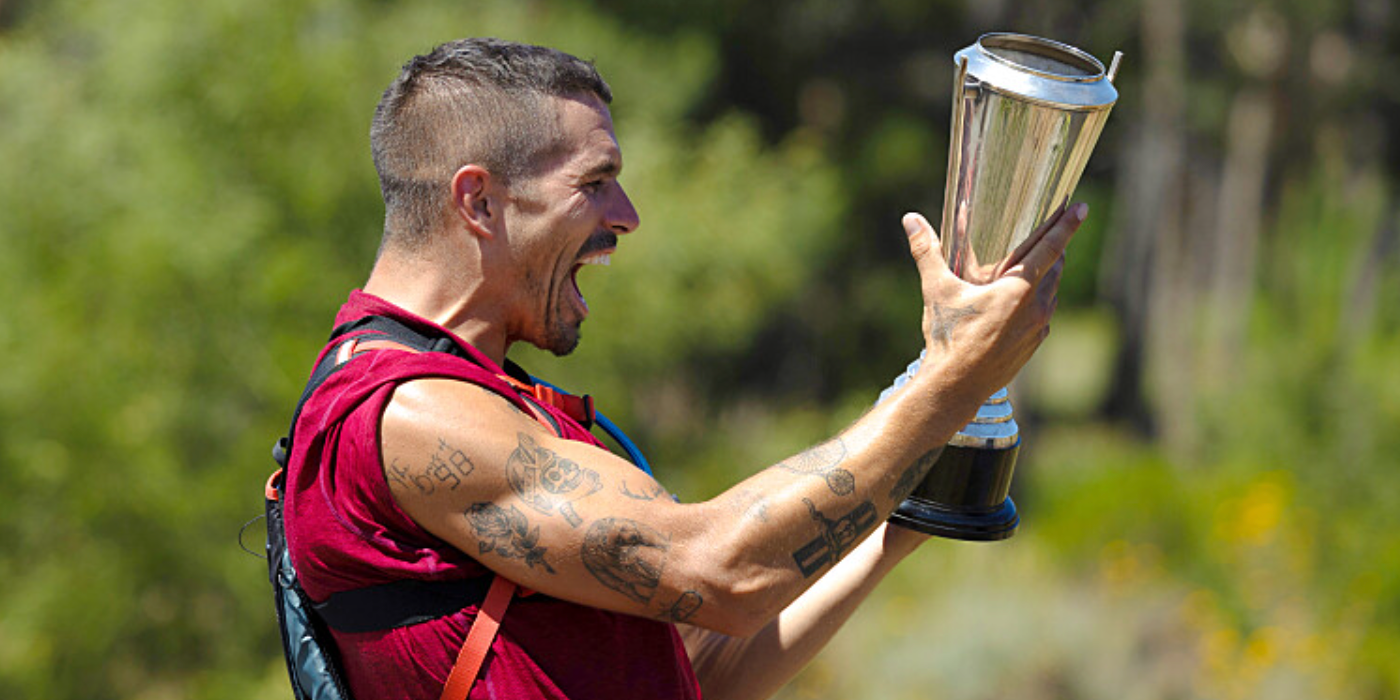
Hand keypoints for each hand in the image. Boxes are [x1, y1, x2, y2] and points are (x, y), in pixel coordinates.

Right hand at [901, 203, 1084, 402]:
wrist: (955, 387)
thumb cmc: (948, 337)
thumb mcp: (937, 290)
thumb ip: (927, 251)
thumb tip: (911, 219)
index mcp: (1018, 289)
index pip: (1050, 248)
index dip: (1066, 225)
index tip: (1081, 207)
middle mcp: (1035, 308)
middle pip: (1055, 269)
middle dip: (1056, 249)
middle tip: (1056, 232)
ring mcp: (1037, 329)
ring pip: (1050, 294)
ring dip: (1047, 277)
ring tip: (1037, 267)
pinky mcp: (1032, 346)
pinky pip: (1042, 317)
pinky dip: (1037, 303)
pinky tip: (1023, 304)